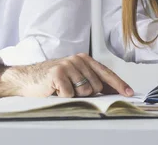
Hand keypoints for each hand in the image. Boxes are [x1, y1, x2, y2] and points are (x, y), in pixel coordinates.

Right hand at [0, 53, 133, 98]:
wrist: (28, 78)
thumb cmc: (53, 80)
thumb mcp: (75, 77)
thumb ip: (92, 81)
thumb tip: (112, 91)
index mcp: (84, 59)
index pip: (106, 73)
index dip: (119, 85)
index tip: (129, 93)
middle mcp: (78, 60)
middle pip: (96, 87)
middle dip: (86, 94)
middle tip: (71, 89)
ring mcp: (68, 65)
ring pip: (84, 92)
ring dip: (74, 96)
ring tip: (62, 89)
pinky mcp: (58, 74)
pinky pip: (70, 95)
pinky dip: (63, 97)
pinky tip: (55, 90)